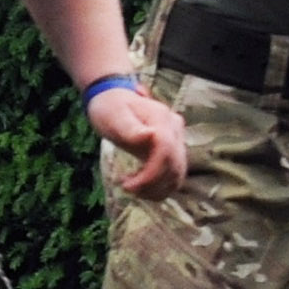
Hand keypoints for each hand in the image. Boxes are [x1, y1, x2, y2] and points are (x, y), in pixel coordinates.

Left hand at [86, 81, 187, 195]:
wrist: (114, 99)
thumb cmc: (110, 107)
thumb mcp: (114, 116)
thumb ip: (131, 128)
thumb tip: (150, 135)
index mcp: (162, 119)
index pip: (166, 152)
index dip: (151, 174)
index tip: (127, 185)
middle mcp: (175, 130)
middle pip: (174, 166)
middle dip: (151, 184)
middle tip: (126, 188)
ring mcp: (176, 140)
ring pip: (177, 174)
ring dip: (157, 189)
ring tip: (132, 189)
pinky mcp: (173, 151)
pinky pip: (174, 176)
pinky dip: (160, 188)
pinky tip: (141, 188)